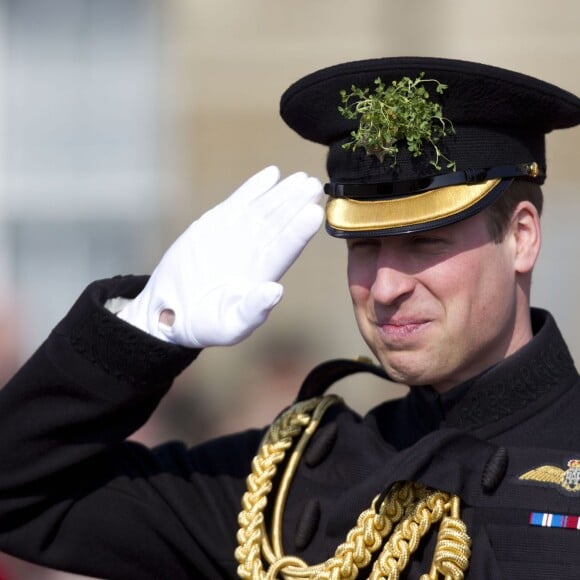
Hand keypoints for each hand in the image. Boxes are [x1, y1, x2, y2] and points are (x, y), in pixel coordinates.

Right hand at [118, 166, 323, 346]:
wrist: (171, 310)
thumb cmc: (204, 325)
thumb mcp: (229, 326)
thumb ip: (253, 311)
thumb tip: (275, 290)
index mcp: (263, 275)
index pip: (286, 249)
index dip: (299, 231)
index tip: (315, 213)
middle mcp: (256, 252)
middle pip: (280, 223)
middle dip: (297, 204)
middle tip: (314, 185)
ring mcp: (238, 235)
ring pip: (265, 208)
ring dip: (282, 192)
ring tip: (300, 178)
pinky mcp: (217, 224)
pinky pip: (240, 201)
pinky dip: (254, 187)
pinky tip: (271, 173)